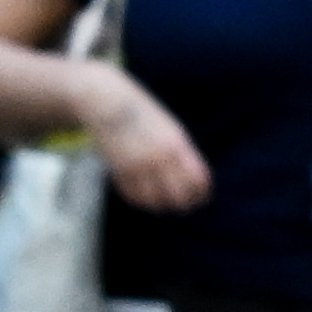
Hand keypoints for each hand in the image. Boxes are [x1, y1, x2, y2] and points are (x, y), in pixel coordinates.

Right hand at [86, 74, 210, 214]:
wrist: (110, 106)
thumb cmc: (145, 118)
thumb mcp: (170, 131)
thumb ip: (183, 155)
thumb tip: (195, 182)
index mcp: (176, 145)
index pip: (197, 181)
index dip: (201, 193)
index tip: (200, 197)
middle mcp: (159, 157)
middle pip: (179, 196)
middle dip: (183, 204)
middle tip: (182, 205)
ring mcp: (139, 165)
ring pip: (155, 201)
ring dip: (160, 204)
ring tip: (162, 202)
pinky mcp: (120, 171)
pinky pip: (134, 196)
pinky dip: (140, 199)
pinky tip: (143, 194)